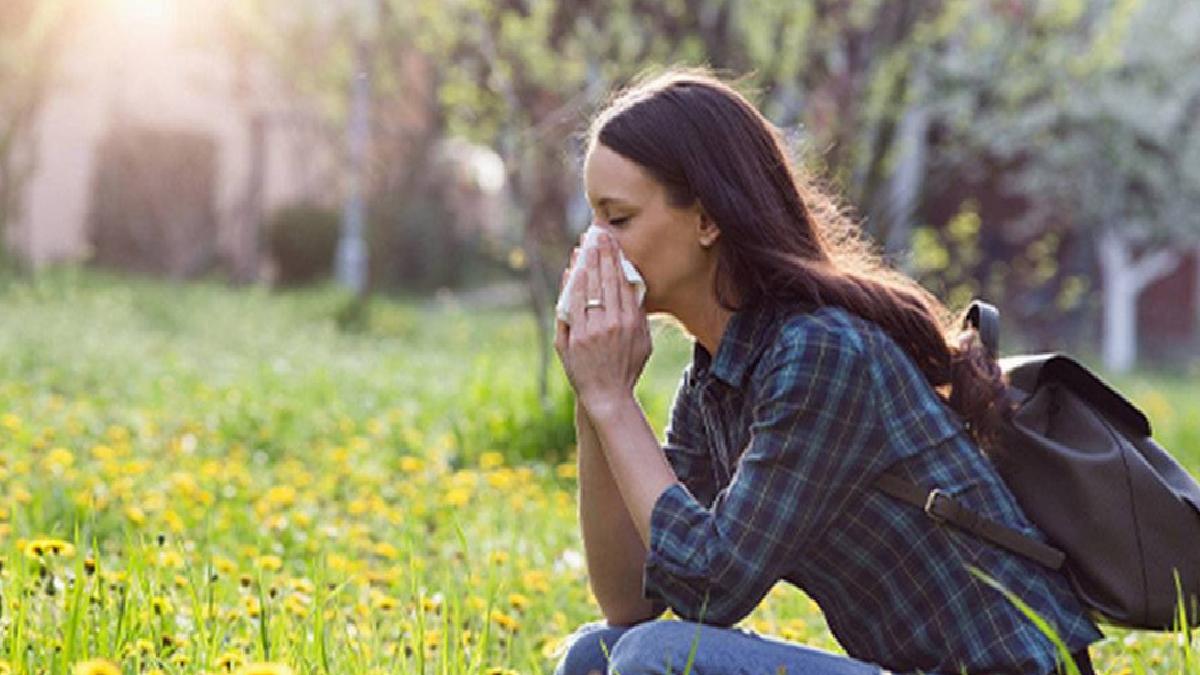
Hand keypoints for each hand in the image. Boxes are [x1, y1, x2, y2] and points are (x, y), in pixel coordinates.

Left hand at [554, 231, 651, 413]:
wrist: (607, 395)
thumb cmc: (627, 368)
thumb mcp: (644, 342)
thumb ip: (639, 315)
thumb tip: (634, 287)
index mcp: (631, 321)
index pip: (622, 281)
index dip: (616, 259)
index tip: (612, 241)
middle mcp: (612, 323)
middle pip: (605, 280)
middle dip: (600, 254)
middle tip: (596, 234)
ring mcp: (592, 330)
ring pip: (587, 288)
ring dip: (585, 264)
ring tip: (582, 246)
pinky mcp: (575, 337)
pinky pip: (571, 305)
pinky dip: (571, 285)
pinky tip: (571, 270)